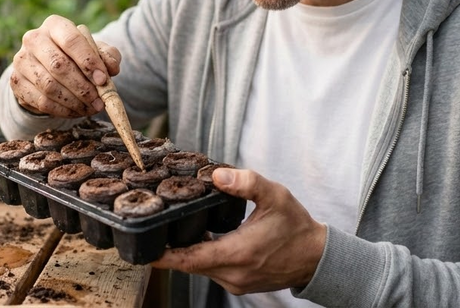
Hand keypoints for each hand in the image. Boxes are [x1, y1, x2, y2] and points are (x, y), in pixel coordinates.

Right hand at [10, 15, 121, 117]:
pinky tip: (75, 111)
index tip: (103, 80)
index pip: (72, 40)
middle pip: (59, 65)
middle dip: (83, 87)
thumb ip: (107, 56)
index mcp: (55, 25)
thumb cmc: (76, 56)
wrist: (47, 67)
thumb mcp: (95, 51)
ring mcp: (21, 60)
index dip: (89, 62)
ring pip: (49, 86)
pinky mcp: (16, 81)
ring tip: (90, 108)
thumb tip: (111, 69)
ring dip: (74, 102)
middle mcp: (33, 38)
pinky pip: (40, 101)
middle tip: (99, 101)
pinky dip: (62, 110)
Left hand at [151, 169, 326, 294]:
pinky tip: (201, 240)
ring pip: (200, 268)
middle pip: (190, 264)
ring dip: (188, 252)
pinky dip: (203, 257)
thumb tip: (218, 174)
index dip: (164, 256)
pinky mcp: (239, 285)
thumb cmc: (296, 226)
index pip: (190, 259)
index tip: (144, 250)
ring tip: (176, 231)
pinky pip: (212, 271)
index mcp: (238, 253)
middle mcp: (233, 273)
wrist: (316, 257)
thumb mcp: (275, 195)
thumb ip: (246, 182)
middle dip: (171, 250)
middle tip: (154, 230)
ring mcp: (236, 283)